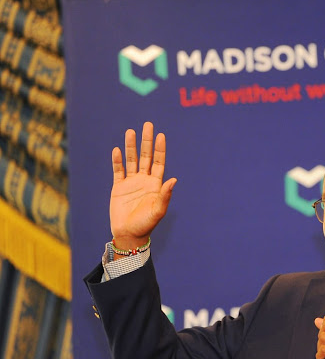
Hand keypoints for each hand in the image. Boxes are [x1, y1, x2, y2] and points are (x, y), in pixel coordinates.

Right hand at [110, 122, 175, 251]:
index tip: (160, 135)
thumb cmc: (146, 224)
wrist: (129, 234)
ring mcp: (131, 182)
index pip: (159, 162)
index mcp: (156, 184)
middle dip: (146, 141)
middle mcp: (144, 180)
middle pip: (145, 156)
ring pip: (131, 160)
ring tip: (130, 131)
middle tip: (147, 125)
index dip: (160, 149)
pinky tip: (117, 150)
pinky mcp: (119, 187)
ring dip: (130, 146)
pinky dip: (117, 160)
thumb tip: (173, 179)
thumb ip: (165, 195)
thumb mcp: (158, 210)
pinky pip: (118, 171)